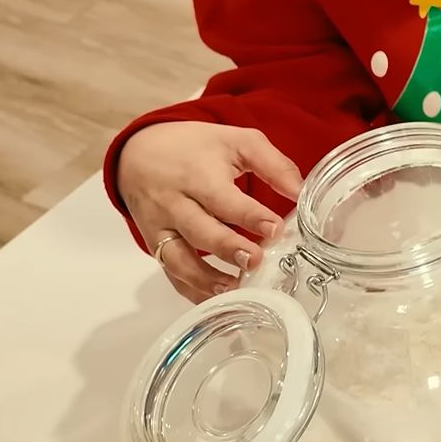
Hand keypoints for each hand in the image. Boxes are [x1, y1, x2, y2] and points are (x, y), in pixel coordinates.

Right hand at [118, 121, 304, 303]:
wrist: (138, 152)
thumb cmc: (195, 147)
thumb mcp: (237, 141)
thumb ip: (274, 164)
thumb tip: (302, 192)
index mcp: (198, 176)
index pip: (224, 199)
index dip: (250, 216)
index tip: (275, 229)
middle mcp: (175, 204)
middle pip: (199, 231)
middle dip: (227, 249)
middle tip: (256, 261)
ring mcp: (161, 227)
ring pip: (179, 259)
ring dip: (206, 278)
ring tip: (234, 289)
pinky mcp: (154, 245)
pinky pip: (170, 272)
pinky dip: (190, 290)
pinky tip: (215, 300)